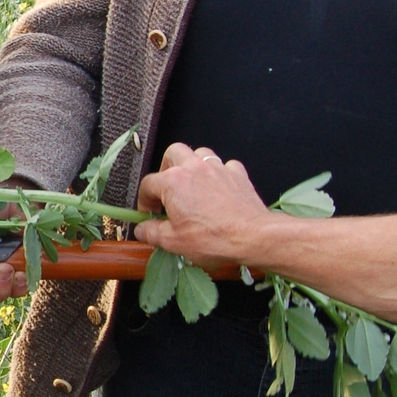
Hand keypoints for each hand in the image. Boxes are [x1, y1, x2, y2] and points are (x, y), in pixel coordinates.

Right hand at [134, 144, 271, 264]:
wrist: (253, 236)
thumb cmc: (214, 238)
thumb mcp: (173, 242)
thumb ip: (152, 233)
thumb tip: (142, 229)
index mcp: (173, 182)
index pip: (147, 184)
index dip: (144, 200)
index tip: (149, 213)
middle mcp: (194, 168)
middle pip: (172, 153)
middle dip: (166, 168)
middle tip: (167, 189)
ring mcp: (217, 168)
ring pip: (199, 153)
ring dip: (193, 165)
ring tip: (192, 184)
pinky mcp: (237, 175)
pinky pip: (225, 165)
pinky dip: (219, 174)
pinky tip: (218, 189)